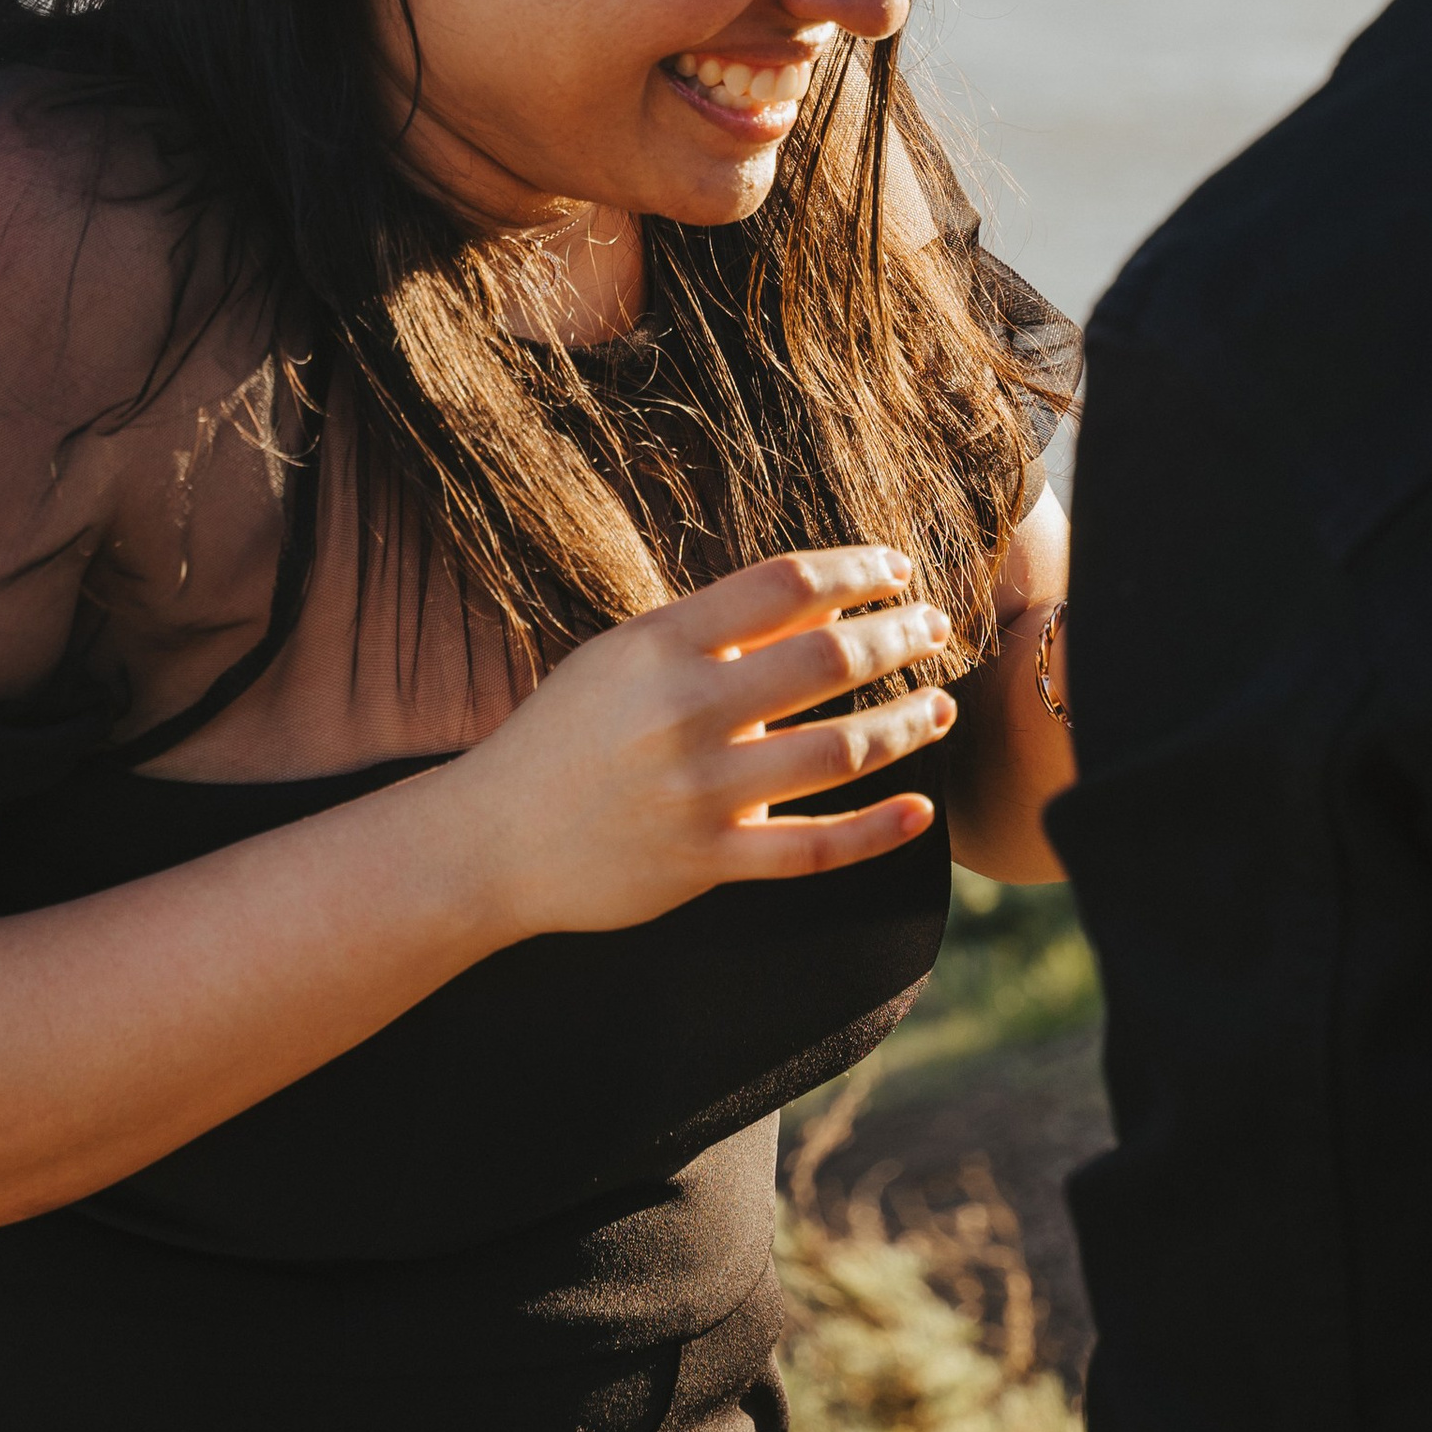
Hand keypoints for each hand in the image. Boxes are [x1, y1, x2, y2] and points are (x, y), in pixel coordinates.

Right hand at [436, 547, 954, 941]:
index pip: (785, 585)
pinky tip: (922, 810)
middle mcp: (684, 712)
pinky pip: (816, 849)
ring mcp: (700, 793)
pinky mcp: (708, 863)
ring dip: (909, 723)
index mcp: (659, 645)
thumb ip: (716, 630)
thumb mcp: (624, 657)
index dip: (857, 569)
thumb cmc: (567, 733)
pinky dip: (878, 831)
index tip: (898, 568)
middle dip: (900, 636)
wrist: (489, 840)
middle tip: (938, 626)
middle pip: (828, 658)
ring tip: (943, 702)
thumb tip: (827, 598)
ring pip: (840, 751)